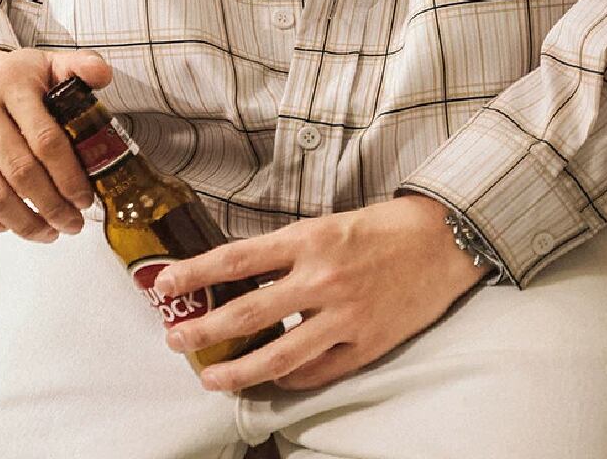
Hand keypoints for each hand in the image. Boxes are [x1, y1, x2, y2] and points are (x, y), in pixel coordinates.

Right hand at [0, 45, 112, 243]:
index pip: (46, 140)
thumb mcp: (46, 63)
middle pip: (20, 172)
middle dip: (52, 207)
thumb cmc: (10, 78)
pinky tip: (8, 227)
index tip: (85, 199)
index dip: (69, 177)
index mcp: (11, 82)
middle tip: (73, 224)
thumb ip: (79, 66)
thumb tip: (104, 76)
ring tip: (49, 233)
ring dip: (24, 224)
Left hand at [151, 193, 494, 392]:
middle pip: (246, 314)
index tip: (164, 286)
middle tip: (175, 340)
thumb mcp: (329, 224)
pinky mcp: (364, 345)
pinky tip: (270, 381)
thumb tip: (243, 277)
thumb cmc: (384, 228)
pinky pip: (314, 372)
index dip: (195, 274)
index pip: (236, 259)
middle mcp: (321, 278)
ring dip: (236, 372)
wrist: (442, 242)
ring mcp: (343, 317)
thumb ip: (290, 251)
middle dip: (202, 331)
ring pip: (276, 356)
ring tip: (212, 377)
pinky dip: (287, 379)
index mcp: (309, 239)